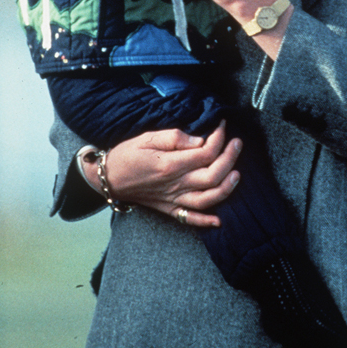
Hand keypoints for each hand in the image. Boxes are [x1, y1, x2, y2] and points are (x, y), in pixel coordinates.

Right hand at [82, 123, 241, 226]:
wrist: (108, 178)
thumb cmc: (127, 154)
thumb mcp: (148, 137)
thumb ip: (175, 137)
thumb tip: (199, 139)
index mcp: (170, 164)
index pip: (206, 153)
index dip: (219, 138)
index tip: (222, 125)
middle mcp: (175, 184)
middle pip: (213, 175)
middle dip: (230, 158)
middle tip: (237, 143)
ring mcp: (173, 199)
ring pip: (208, 199)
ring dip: (227, 187)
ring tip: (237, 173)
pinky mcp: (169, 208)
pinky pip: (190, 218)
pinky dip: (206, 221)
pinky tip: (219, 219)